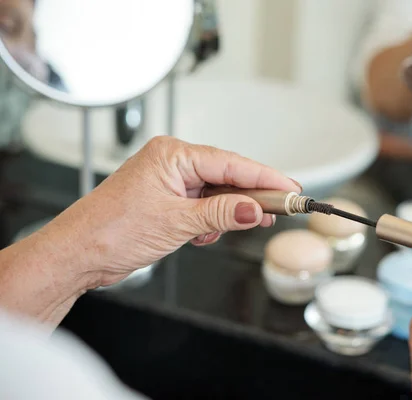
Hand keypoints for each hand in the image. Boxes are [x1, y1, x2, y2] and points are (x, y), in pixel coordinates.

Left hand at [43, 136, 300, 287]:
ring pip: (217, 192)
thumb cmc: (110, 231)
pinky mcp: (166, 200)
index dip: (266, 177)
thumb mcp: (176, 222)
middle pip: (227, 175)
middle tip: (278, 210)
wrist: (77, 255)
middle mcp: (171, 163)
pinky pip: (202, 205)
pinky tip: (205, 233)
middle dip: (250, 197)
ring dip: (228, 212)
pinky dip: (211, 220)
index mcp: (171, 155)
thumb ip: (221, 213)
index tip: (291, 188)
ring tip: (234, 227)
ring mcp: (169, 182)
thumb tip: (255, 209)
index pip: (231, 163)